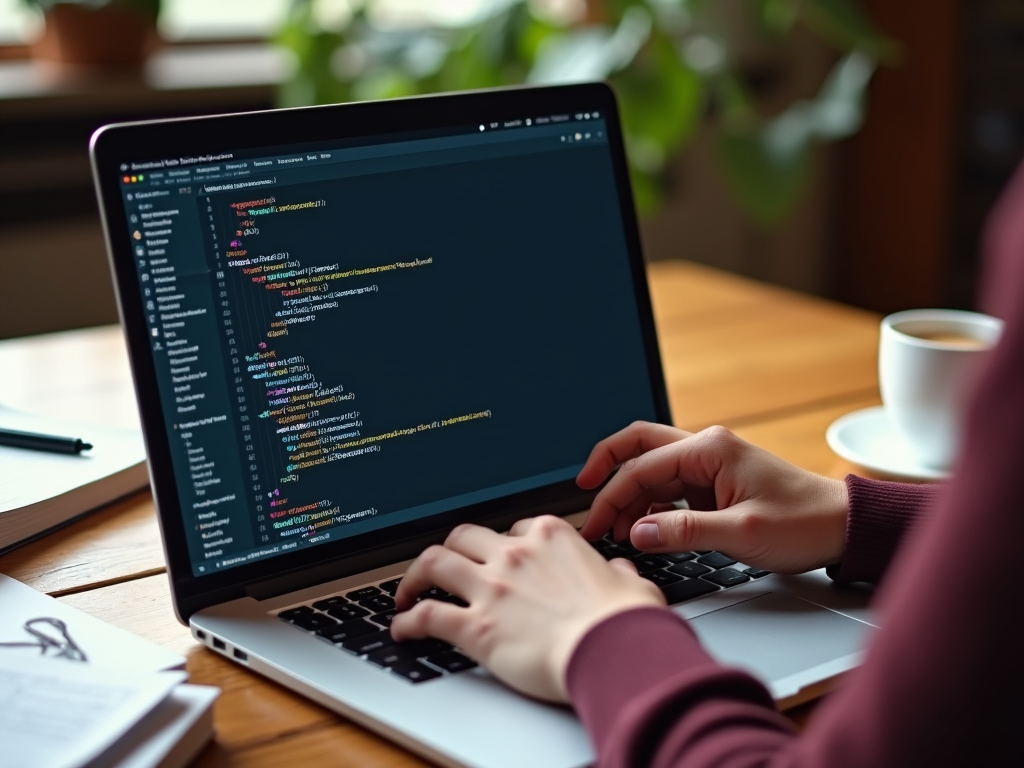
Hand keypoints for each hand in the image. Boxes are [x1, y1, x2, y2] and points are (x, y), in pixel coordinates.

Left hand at [391, 516, 663, 701]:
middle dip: (452, 548)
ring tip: (407, 590)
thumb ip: (619, 573)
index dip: (505, 542)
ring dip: (415, 575)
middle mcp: (515, 554)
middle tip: (445, 565)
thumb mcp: (632, 584)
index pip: (516, 528)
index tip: (501, 555)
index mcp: (551, 537)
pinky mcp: (476, 626)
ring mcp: (491, 587)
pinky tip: (401, 628)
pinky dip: (407, 621)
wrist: (613, 650)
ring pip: (434, 562)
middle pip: (465, 535)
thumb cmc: (625, 620)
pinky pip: (427, 616)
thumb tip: (620, 571)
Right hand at [577, 422, 848, 573]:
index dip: (610, 498)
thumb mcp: (741, 533)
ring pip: (651, 468)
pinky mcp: (714, 485)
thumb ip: (683, 532)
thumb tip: (637, 533)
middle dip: (606, 470)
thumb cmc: (804, 523)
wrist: (843, 527)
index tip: (593, 527)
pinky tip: (644, 529)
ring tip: (618, 530)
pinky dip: (650, 505)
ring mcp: (709, 465)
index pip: (641, 467)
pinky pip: (669, 487)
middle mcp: (706, 449)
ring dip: (630, 494)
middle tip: (583, 498)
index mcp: (709, 449)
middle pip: (638, 447)